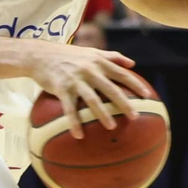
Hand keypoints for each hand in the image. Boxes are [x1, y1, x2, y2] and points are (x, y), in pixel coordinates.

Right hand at [28, 44, 155, 138]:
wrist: (40, 55)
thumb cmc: (68, 54)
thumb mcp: (92, 51)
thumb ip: (113, 56)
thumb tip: (133, 63)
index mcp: (99, 62)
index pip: (121, 73)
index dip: (135, 84)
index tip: (147, 96)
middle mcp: (89, 70)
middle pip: (111, 88)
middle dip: (124, 103)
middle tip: (135, 116)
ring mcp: (75, 80)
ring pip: (92, 99)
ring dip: (102, 114)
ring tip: (111, 127)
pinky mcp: (61, 88)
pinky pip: (69, 109)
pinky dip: (74, 122)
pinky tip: (79, 136)